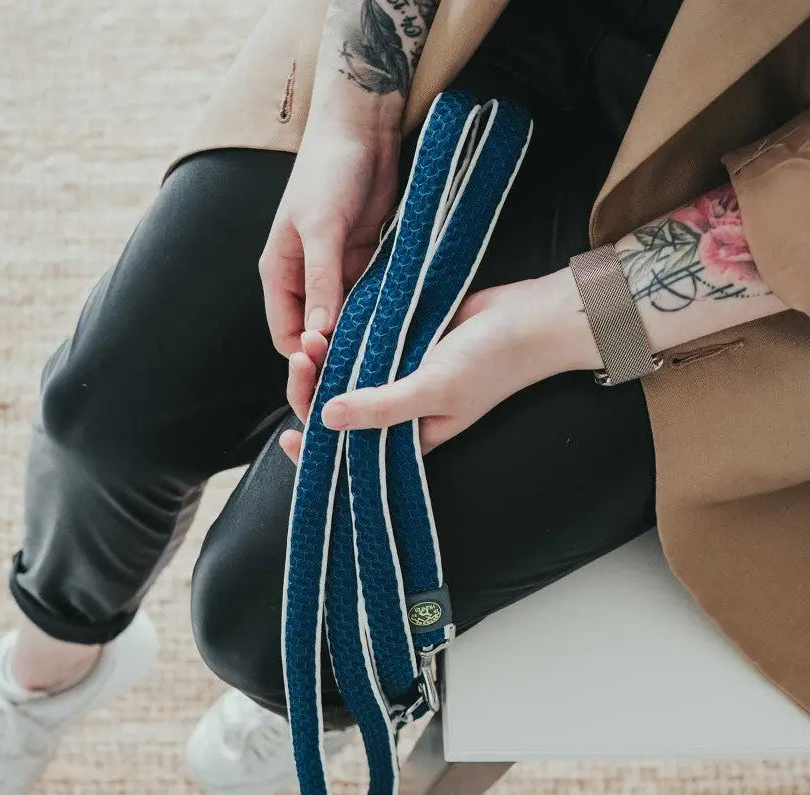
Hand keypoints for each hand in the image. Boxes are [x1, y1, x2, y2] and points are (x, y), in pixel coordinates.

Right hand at [260, 115, 400, 356]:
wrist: (362, 129)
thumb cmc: (329, 170)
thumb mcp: (322, 226)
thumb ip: (321, 279)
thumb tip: (320, 332)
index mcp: (280, 273)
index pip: (285, 334)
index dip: (305, 356)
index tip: (332, 365)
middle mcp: (305, 279)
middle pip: (315, 334)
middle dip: (334, 353)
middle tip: (362, 368)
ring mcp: (336, 273)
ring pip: (345, 321)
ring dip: (360, 335)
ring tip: (383, 353)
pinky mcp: (365, 263)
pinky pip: (369, 300)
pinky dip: (378, 314)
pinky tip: (397, 328)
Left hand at [279, 267, 600, 462]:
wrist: (527, 316)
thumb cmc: (491, 362)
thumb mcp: (435, 388)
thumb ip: (382, 407)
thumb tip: (325, 418)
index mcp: (405, 437)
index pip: (350, 453)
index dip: (317, 452)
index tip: (290, 437)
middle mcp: (396, 411)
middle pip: (337, 411)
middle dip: (312, 390)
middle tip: (304, 356)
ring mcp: (396, 376)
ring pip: (343, 377)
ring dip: (323, 361)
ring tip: (315, 335)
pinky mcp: (398, 344)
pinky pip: (359, 348)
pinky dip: (342, 340)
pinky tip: (328, 325)